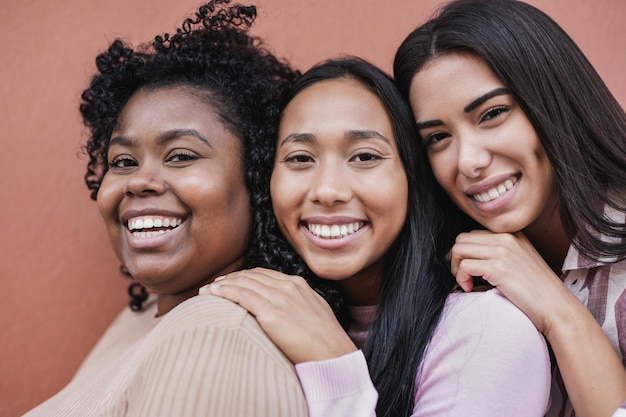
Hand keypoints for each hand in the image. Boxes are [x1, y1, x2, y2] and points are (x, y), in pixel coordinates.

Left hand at [199, 267, 356, 363]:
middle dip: (230, 279)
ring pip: (243, 283)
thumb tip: (286, 308)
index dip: (244, 276)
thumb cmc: (325, 339)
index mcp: (297, 284)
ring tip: (207, 290)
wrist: (333, 352)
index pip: (264, 274)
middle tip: (214, 285)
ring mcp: (279, 298)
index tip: (230, 281)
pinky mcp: (272, 313)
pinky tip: (213, 293)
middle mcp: (287, 286)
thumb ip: (298, 303)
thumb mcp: (314, 311)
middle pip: (251, 276)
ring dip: (222, 285)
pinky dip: (225, 292)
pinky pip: (242, 296)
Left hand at [449, 230, 566, 334]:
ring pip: (458, 249)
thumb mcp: (519, 262)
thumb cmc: (537, 290)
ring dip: (456, 267)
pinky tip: (470, 288)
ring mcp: (502, 251)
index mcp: (512, 235)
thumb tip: (468, 257)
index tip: (468, 269)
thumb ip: (499, 253)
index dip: (465, 253)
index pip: (473, 234)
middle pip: (462, 239)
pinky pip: (464, 265)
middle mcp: (506, 238)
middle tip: (465, 276)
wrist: (556, 306)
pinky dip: (461, 278)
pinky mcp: (498, 267)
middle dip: (456, 258)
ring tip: (467, 282)